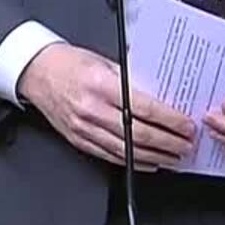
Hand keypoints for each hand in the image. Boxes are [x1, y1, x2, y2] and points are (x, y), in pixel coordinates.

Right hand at [17, 43, 196, 169]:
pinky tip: (150, 163)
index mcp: (102, 85)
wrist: (37, 73)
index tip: (186, 125)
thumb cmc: (70, 63)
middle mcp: (92, 109)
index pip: (144, 107)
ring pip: (127, 150)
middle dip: (168, 142)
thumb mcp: (105, 61)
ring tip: (175, 157)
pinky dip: (135, 162)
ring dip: (156, 157)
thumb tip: (162, 91)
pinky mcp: (80, 140)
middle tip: (187, 144)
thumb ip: (132, 77)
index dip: (169, 120)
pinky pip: (111, 157)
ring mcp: (85, 128)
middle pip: (139, 133)